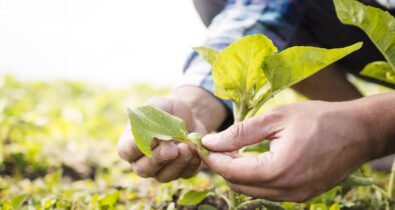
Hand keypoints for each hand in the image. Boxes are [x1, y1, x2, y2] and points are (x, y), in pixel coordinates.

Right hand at [118, 96, 206, 181]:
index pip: (126, 151)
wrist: (191, 117)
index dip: (137, 147)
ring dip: (176, 163)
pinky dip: (191, 163)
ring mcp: (161, 170)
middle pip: (143, 169)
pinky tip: (195, 150)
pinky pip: (184, 174)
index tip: (152, 138)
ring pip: (163, 176)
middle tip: (171, 148)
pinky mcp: (180, 172)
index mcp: (131, 143)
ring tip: (187, 147)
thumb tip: (151, 134)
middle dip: (158, 158)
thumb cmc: (169, 110)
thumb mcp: (159, 104)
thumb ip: (151, 116)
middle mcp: (143, 160)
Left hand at [201, 100, 376, 201]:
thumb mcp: (276, 119)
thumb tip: (210, 141)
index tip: (201, 143)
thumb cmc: (319, 119)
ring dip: (237, 172)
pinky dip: (254, 177)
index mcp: (278, 170)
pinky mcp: (301, 195)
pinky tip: (252, 158)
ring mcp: (295, 197)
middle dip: (222, 165)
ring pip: (251, 190)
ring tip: (231, 149)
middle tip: (213, 145)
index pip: (231, 171)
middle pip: (238, 185)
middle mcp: (286, 190)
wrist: (359, 131)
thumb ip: (240, 133)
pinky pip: (267, 191)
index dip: (212, 158)